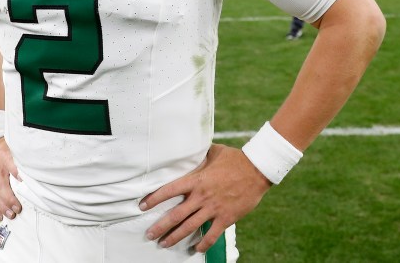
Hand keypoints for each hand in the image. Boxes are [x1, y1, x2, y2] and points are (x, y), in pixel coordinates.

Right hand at [0, 137, 21, 219]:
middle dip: (9, 199)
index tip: (25, 183)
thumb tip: (36, 169)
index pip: (11, 167)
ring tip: (11, 215)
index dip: (17, 175)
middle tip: (19, 209)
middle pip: (1, 186)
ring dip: (2, 206)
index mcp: (4, 159)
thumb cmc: (6, 150)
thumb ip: (23, 159)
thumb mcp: (15, 149)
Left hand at [140, 143, 271, 251]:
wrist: (257, 169)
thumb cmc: (235, 159)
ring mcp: (213, 209)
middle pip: (176, 215)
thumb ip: (200, 155)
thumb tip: (190, 148)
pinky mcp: (226, 218)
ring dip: (175, 237)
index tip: (142, 205)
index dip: (153, 199)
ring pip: (190, 228)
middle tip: (149, 234)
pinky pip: (212, 235)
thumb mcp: (214, 152)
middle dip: (160, 226)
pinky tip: (196, 250)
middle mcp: (202, 196)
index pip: (169, 190)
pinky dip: (203, 245)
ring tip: (164, 244)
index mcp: (196, 180)